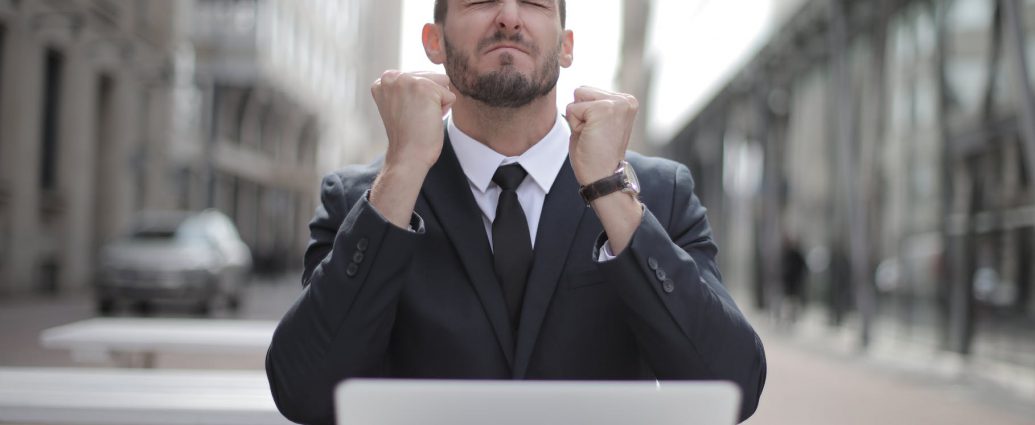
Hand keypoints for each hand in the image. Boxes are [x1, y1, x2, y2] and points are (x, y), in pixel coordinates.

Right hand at [369, 71, 455, 228]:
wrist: (407, 156)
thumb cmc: (408, 136)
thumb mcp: (401, 104)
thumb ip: (408, 88)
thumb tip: (439, 77)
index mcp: (383, 81)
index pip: (418, 77)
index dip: (419, 98)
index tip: (406, 114)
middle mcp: (391, 77)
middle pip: (431, 76)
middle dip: (430, 98)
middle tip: (415, 118)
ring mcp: (407, 80)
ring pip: (442, 82)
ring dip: (438, 102)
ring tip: (421, 118)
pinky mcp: (425, 88)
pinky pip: (450, 96)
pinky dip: (444, 111)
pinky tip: (428, 121)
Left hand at [565, 86, 638, 184]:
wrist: (603, 178)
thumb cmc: (596, 155)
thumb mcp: (597, 123)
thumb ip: (591, 105)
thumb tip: (576, 90)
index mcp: (626, 101)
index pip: (588, 92)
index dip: (585, 115)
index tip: (599, 133)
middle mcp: (626, 99)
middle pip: (582, 91)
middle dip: (580, 114)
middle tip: (594, 135)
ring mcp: (616, 103)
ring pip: (577, 97)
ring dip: (578, 119)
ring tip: (592, 136)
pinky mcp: (603, 109)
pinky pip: (571, 109)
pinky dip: (574, 125)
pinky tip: (590, 138)